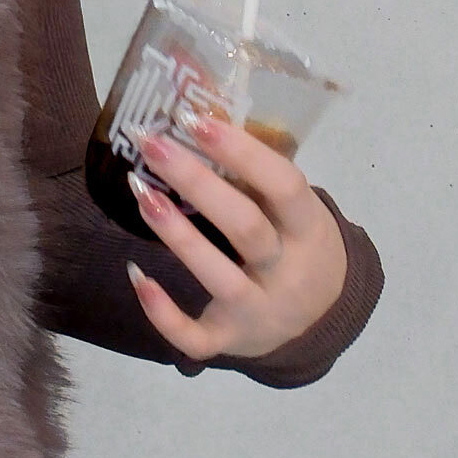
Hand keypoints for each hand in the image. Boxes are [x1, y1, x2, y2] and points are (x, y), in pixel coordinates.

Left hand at [124, 108, 349, 366]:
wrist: (321, 318)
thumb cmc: (293, 242)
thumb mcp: (292, 209)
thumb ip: (256, 175)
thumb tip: (193, 118)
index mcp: (307, 228)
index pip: (284, 185)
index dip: (242, 152)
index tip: (195, 119)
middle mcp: (287, 272)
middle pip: (246, 227)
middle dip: (197, 183)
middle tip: (152, 144)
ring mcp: (259, 311)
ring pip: (219, 276)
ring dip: (177, 234)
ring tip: (140, 191)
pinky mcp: (229, 340)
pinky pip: (195, 336)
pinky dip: (162, 312)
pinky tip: (136, 275)